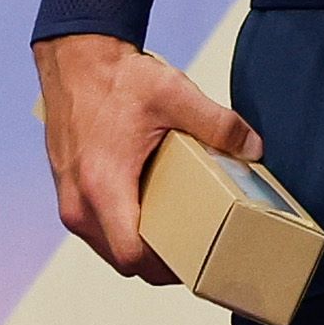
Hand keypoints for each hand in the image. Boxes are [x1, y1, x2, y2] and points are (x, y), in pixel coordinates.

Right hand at [38, 32, 261, 283]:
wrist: (75, 57)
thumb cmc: (116, 78)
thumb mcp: (174, 94)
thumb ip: (218, 124)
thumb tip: (254, 148)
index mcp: (104, 185)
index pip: (132, 255)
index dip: (166, 267)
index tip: (196, 259)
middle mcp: (79, 201)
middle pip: (122, 259)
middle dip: (159, 262)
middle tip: (196, 249)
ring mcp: (69, 198)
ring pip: (108, 246)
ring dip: (139, 246)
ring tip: (178, 231)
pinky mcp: (69, 190)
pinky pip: (98, 228)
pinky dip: (123, 228)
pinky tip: (151, 210)